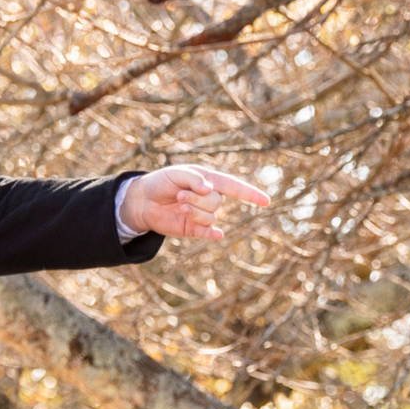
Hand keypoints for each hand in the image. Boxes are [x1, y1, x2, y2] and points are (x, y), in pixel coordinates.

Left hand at [118, 165, 272, 240]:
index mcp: (210, 181)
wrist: (143, 200)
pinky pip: (208, 232)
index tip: (266, 202)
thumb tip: (209, 189)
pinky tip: (216, 235)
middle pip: (217, 202)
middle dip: (198, 199)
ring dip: (194, 210)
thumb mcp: (176, 173)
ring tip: (178, 204)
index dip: (250, 193)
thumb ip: (194, 179)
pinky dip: (211, 233)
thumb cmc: (161, 182)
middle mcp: (210, 198)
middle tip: (179, 196)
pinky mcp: (193, 229)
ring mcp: (202, 215)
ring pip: (210, 216)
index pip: (235, 187)